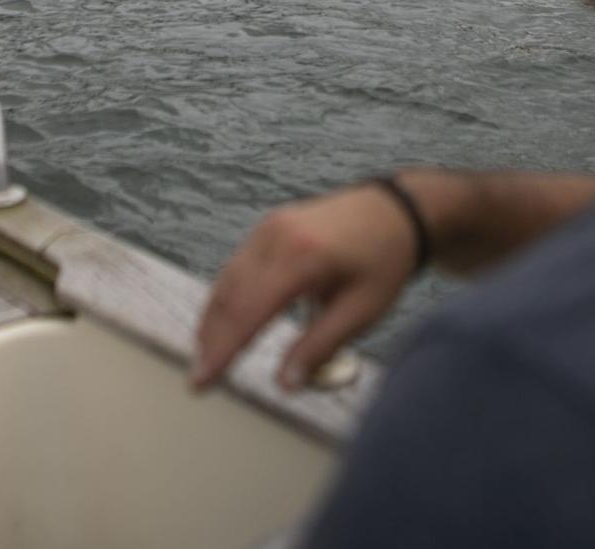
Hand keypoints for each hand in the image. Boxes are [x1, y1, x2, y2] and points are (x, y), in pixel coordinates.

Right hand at [192, 182, 419, 392]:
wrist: (395, 211)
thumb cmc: (384, 262)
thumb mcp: (362, 311)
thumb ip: (320, 346)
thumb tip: (285, 384)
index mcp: (301, 257)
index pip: (249, 311)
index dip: (223, 350)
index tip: (203, 381)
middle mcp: (276, 237)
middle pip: (231, 296)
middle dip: (211, 340)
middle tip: (198, 379)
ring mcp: (268, 228)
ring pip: (228, 280)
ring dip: (212, 320)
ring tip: (205, 357)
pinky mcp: (268, 228)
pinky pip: (237, 266)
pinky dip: (225, 298)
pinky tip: (221, 323)